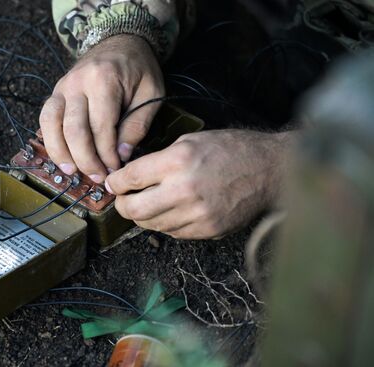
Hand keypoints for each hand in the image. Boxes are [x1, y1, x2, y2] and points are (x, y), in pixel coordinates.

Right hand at [39, 34, 163, 182]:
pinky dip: (50, 140)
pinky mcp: (56, 92)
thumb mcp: (151, 93)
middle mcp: (78, 83)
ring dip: (62, 153)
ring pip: (52, 125)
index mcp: (104, 81)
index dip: (107, 155)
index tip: (116, 171)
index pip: (101, 129)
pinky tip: (61, 156)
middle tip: (98, 177)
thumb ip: (138, 124)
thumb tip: (122, 155)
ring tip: (73, 172)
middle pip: (74, 130)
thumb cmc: (139, 68)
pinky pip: (46, 118)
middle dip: (86, 160)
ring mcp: (63, 87)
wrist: (121, 40)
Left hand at [105, 130, 293, 238]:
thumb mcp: (190, 141)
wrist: (269, 170)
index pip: (130, 178)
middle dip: (122, 205)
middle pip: (134, 210)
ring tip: (150, 203)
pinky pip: (173, 233)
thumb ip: (158, 160)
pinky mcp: (207, 230)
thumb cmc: (230, 150)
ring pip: (151, 225)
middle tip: (123, 199)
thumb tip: (131, 178)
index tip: (113, 183)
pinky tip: (173, 210)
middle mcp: (185, 190)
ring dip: (144, 215)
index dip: (115, 182)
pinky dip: (166, 223)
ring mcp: (197, 214)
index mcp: (178, 161)